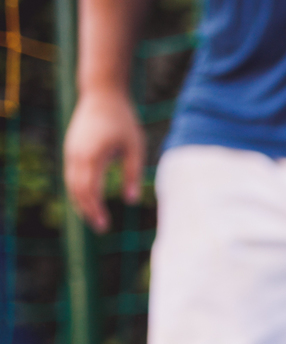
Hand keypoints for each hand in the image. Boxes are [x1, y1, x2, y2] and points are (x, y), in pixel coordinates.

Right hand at [63, 89, 144, 231]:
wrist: (102, 94)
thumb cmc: (123, 120)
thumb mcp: (135, 147)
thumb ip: (133, 174)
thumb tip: (131, 201)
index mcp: (93, 156)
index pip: (90, 191)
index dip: (96, 210)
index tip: (104, 225)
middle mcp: (77, 155)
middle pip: (77, 191)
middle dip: (87, 211)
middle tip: (101, 228)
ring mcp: (71, 151)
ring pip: (71, 183)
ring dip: (80, 202)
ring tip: (94, 217)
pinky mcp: (71, 148)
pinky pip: (71, 174)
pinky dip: (78, 190)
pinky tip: (89, 199)